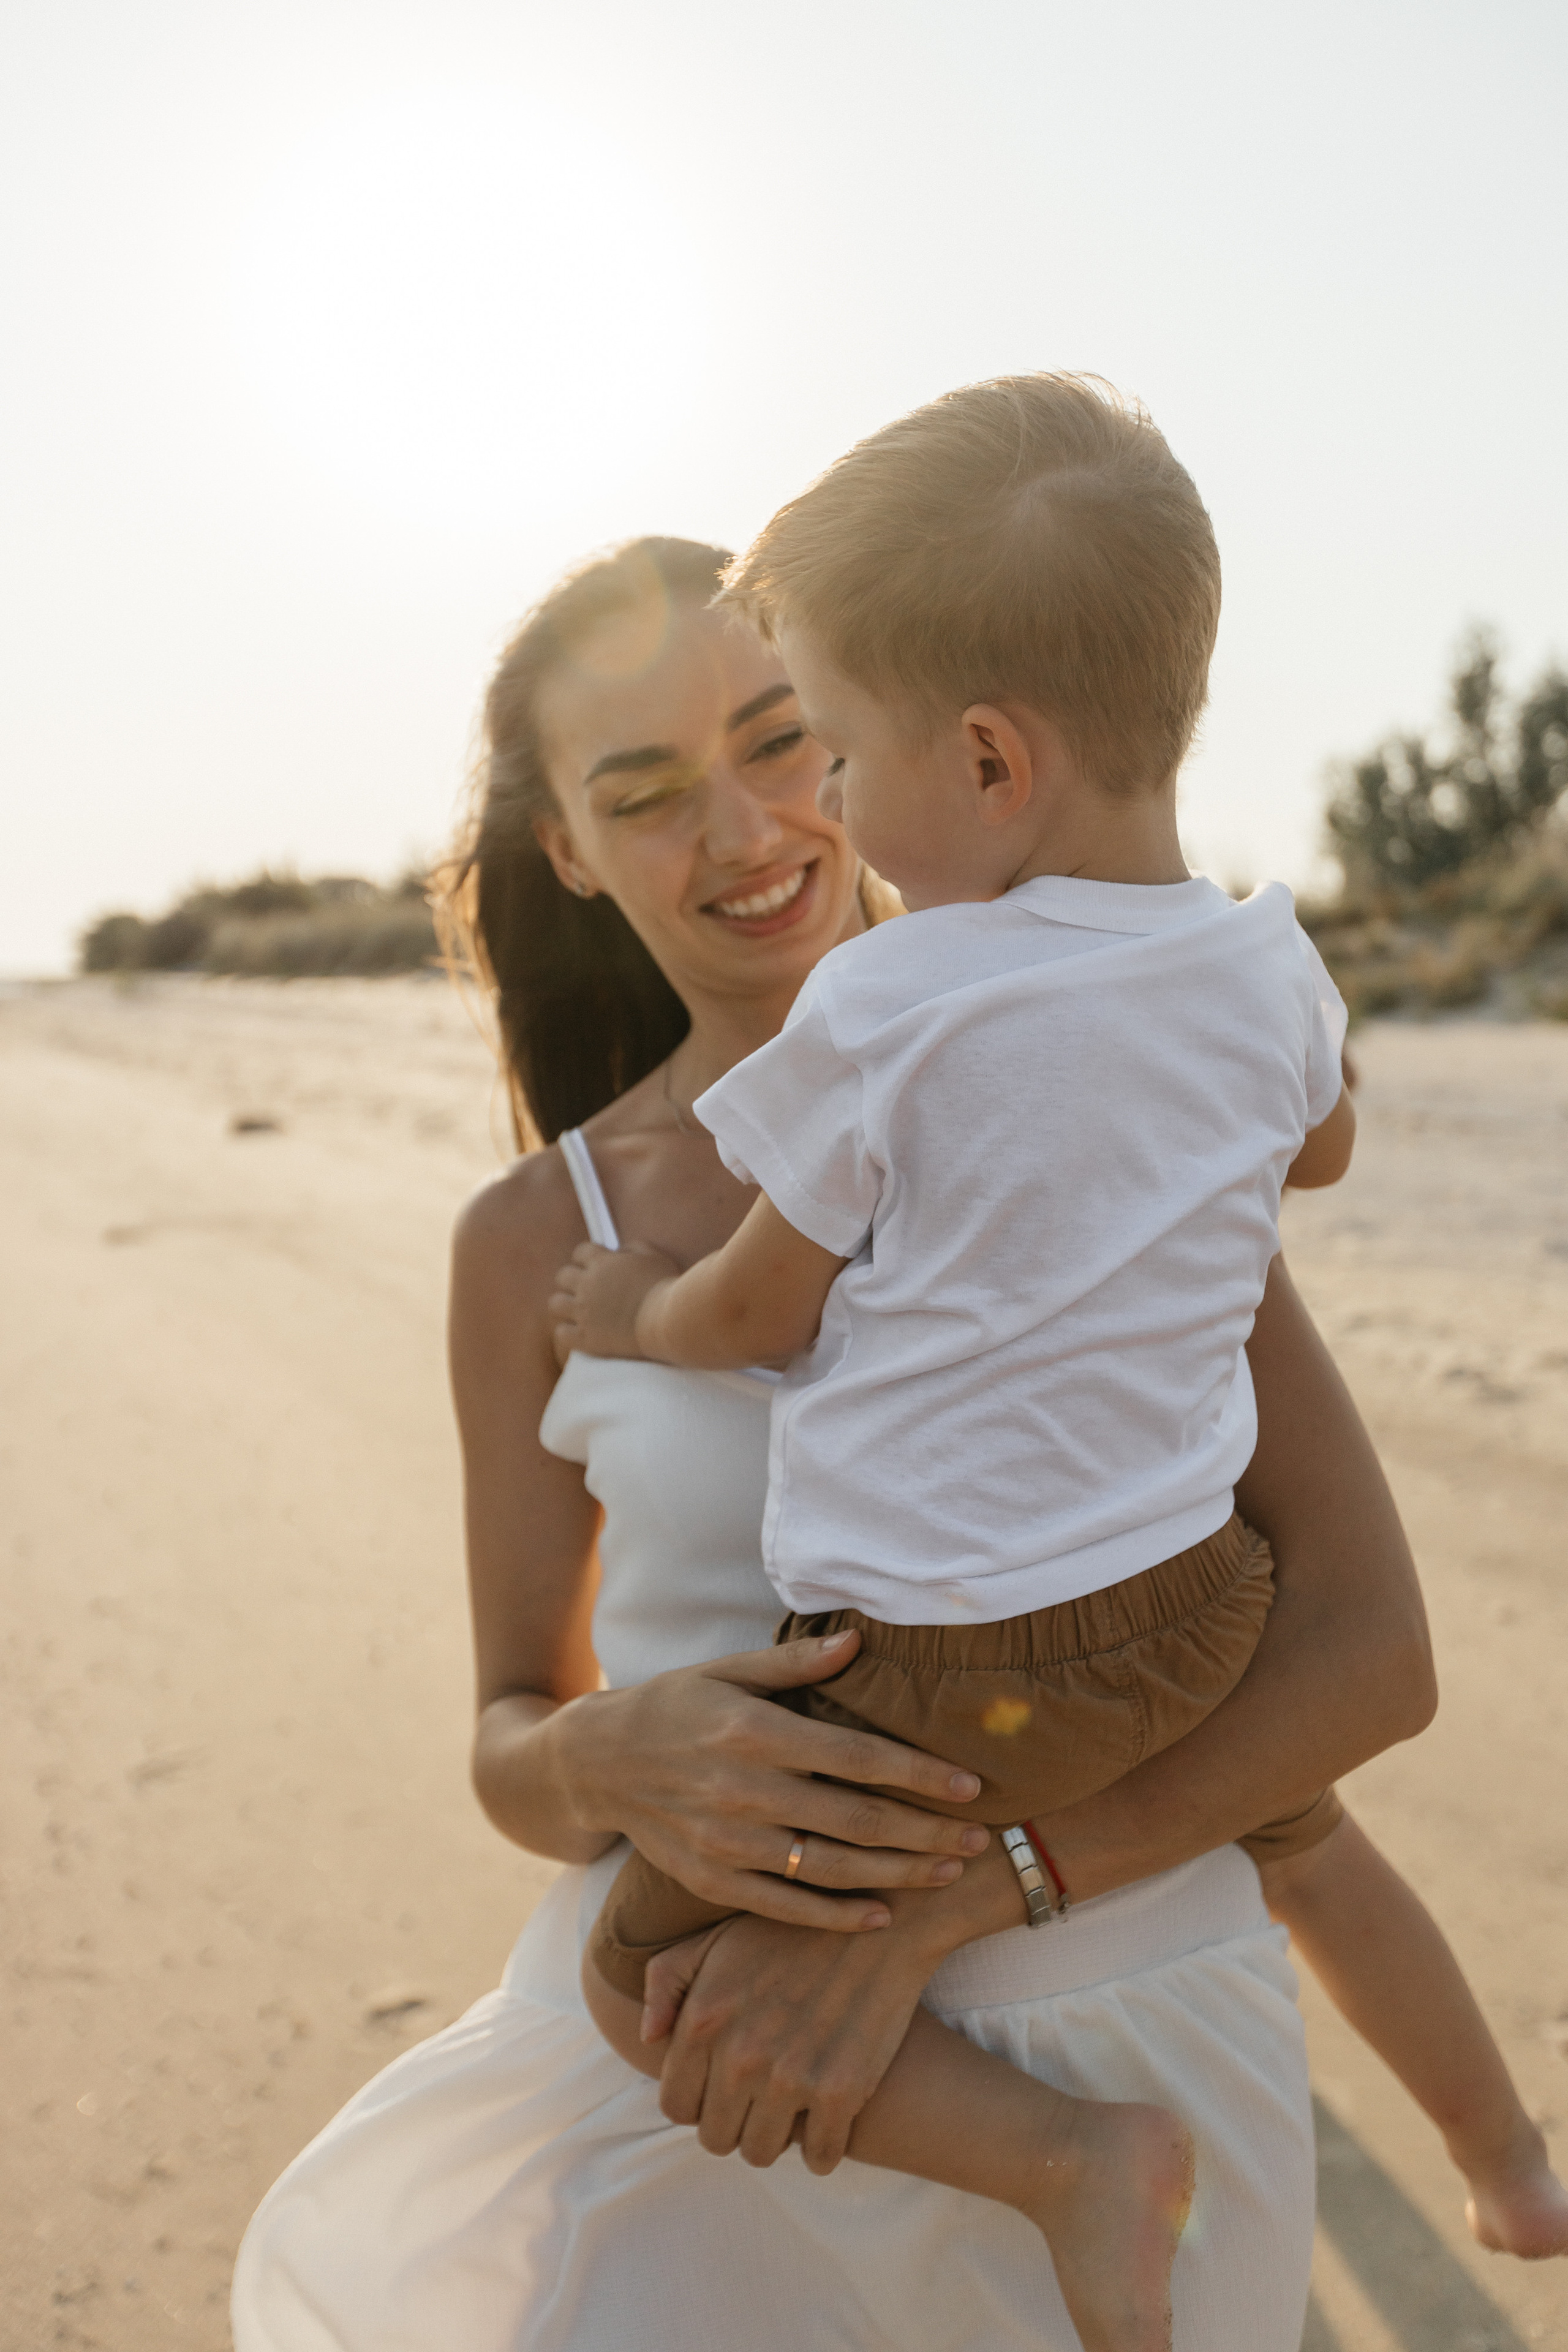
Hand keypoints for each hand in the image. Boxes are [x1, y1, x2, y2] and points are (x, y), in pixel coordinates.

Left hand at [549, 1239, 677, 1359]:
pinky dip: (567, 1331)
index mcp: (602, 1263)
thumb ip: (634, 1248)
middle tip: (587, 1288)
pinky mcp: (587, 1339)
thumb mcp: (654, 1257)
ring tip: (579, 1309)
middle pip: (562, 1276)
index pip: (580, 1251)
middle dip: (573, 1279)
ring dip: (565, 1304)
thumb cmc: (665, 1287)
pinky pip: (561, 1333)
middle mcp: (587, 1285)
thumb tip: (619, 1251)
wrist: (667, 1322)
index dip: (587, 1257)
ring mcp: (584, 1313)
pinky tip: (580, 1331)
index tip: (595, 1264)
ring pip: (555, 1303)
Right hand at [554, 1629, 990, 1929]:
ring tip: (949, 1871)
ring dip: (899, 1876)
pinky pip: (786, 1907)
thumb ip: (795, 1662)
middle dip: (927, 1833)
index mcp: (756, 1732)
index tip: (971, 1786)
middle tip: (981, 1838)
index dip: (919, 1774)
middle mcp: (744, 1791)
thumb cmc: (674, 1705)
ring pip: (831, 1871)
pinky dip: (837, 1917)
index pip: (856, 1758)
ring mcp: (727, 1844)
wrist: (597, 1764)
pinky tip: (882, 1915)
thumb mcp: (728, 1669)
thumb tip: (859, 1641)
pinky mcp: (712, 1881)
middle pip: (856, 1822)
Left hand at [649, 1844, 1024, 2173]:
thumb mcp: (716, 1939)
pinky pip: (820, 2158)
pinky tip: (827, 2120)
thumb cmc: (793, 1929)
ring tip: (788, 2110)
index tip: (721, 2088)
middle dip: (733, 2122)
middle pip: (716, 2137)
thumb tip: (649, 2038)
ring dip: (773, 2138)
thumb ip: (666, 1981)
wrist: (883, 1920)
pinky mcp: (844, 2092)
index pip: (677, 2105)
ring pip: (761, 2153)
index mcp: (704, 2020)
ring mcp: (793, 2078)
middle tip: (757, 2100)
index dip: (698, 2101)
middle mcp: (741, 2055)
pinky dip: (822, 2148)